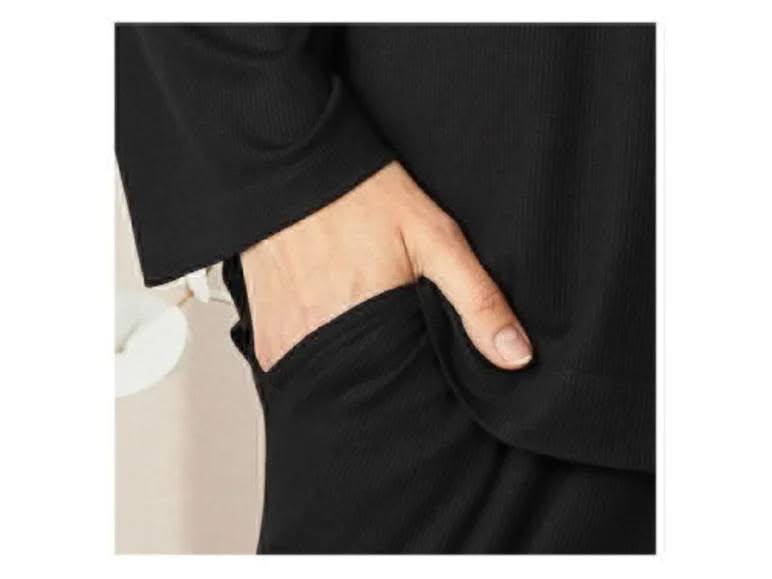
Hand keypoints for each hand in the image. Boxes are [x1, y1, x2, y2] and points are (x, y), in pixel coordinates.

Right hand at [240, 162, 531, 370]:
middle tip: (392, 343)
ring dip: (351, 370)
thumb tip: (516, 355)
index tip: (425, 370)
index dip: (419, 391)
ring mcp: (284, 345)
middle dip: (384, 383)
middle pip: (363, 394)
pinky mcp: (264, 337)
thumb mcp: (435, 239)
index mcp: (364, 331)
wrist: (291, 163)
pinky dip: (319, 358)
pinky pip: (296, 368)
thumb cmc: (361, 196)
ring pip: (328, 385)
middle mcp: (316, 345)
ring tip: (361, 329)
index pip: (400, 397)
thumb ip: (478, 300)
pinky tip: (332, 325)